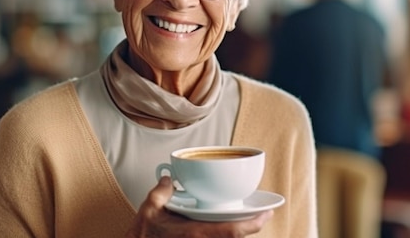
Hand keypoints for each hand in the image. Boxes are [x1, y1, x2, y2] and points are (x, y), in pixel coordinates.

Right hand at [126, 176, 273, 237]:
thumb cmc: (143, 236)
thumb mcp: (149, 208)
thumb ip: (162, 190)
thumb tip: (170, 178)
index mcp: (194, 232)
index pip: (231, 231)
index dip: (252, 224)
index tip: (266, 214)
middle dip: (252, 227)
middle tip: (264, 214)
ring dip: (240, 231)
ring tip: (251, 219)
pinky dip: (228, 234)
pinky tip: (230, 227)